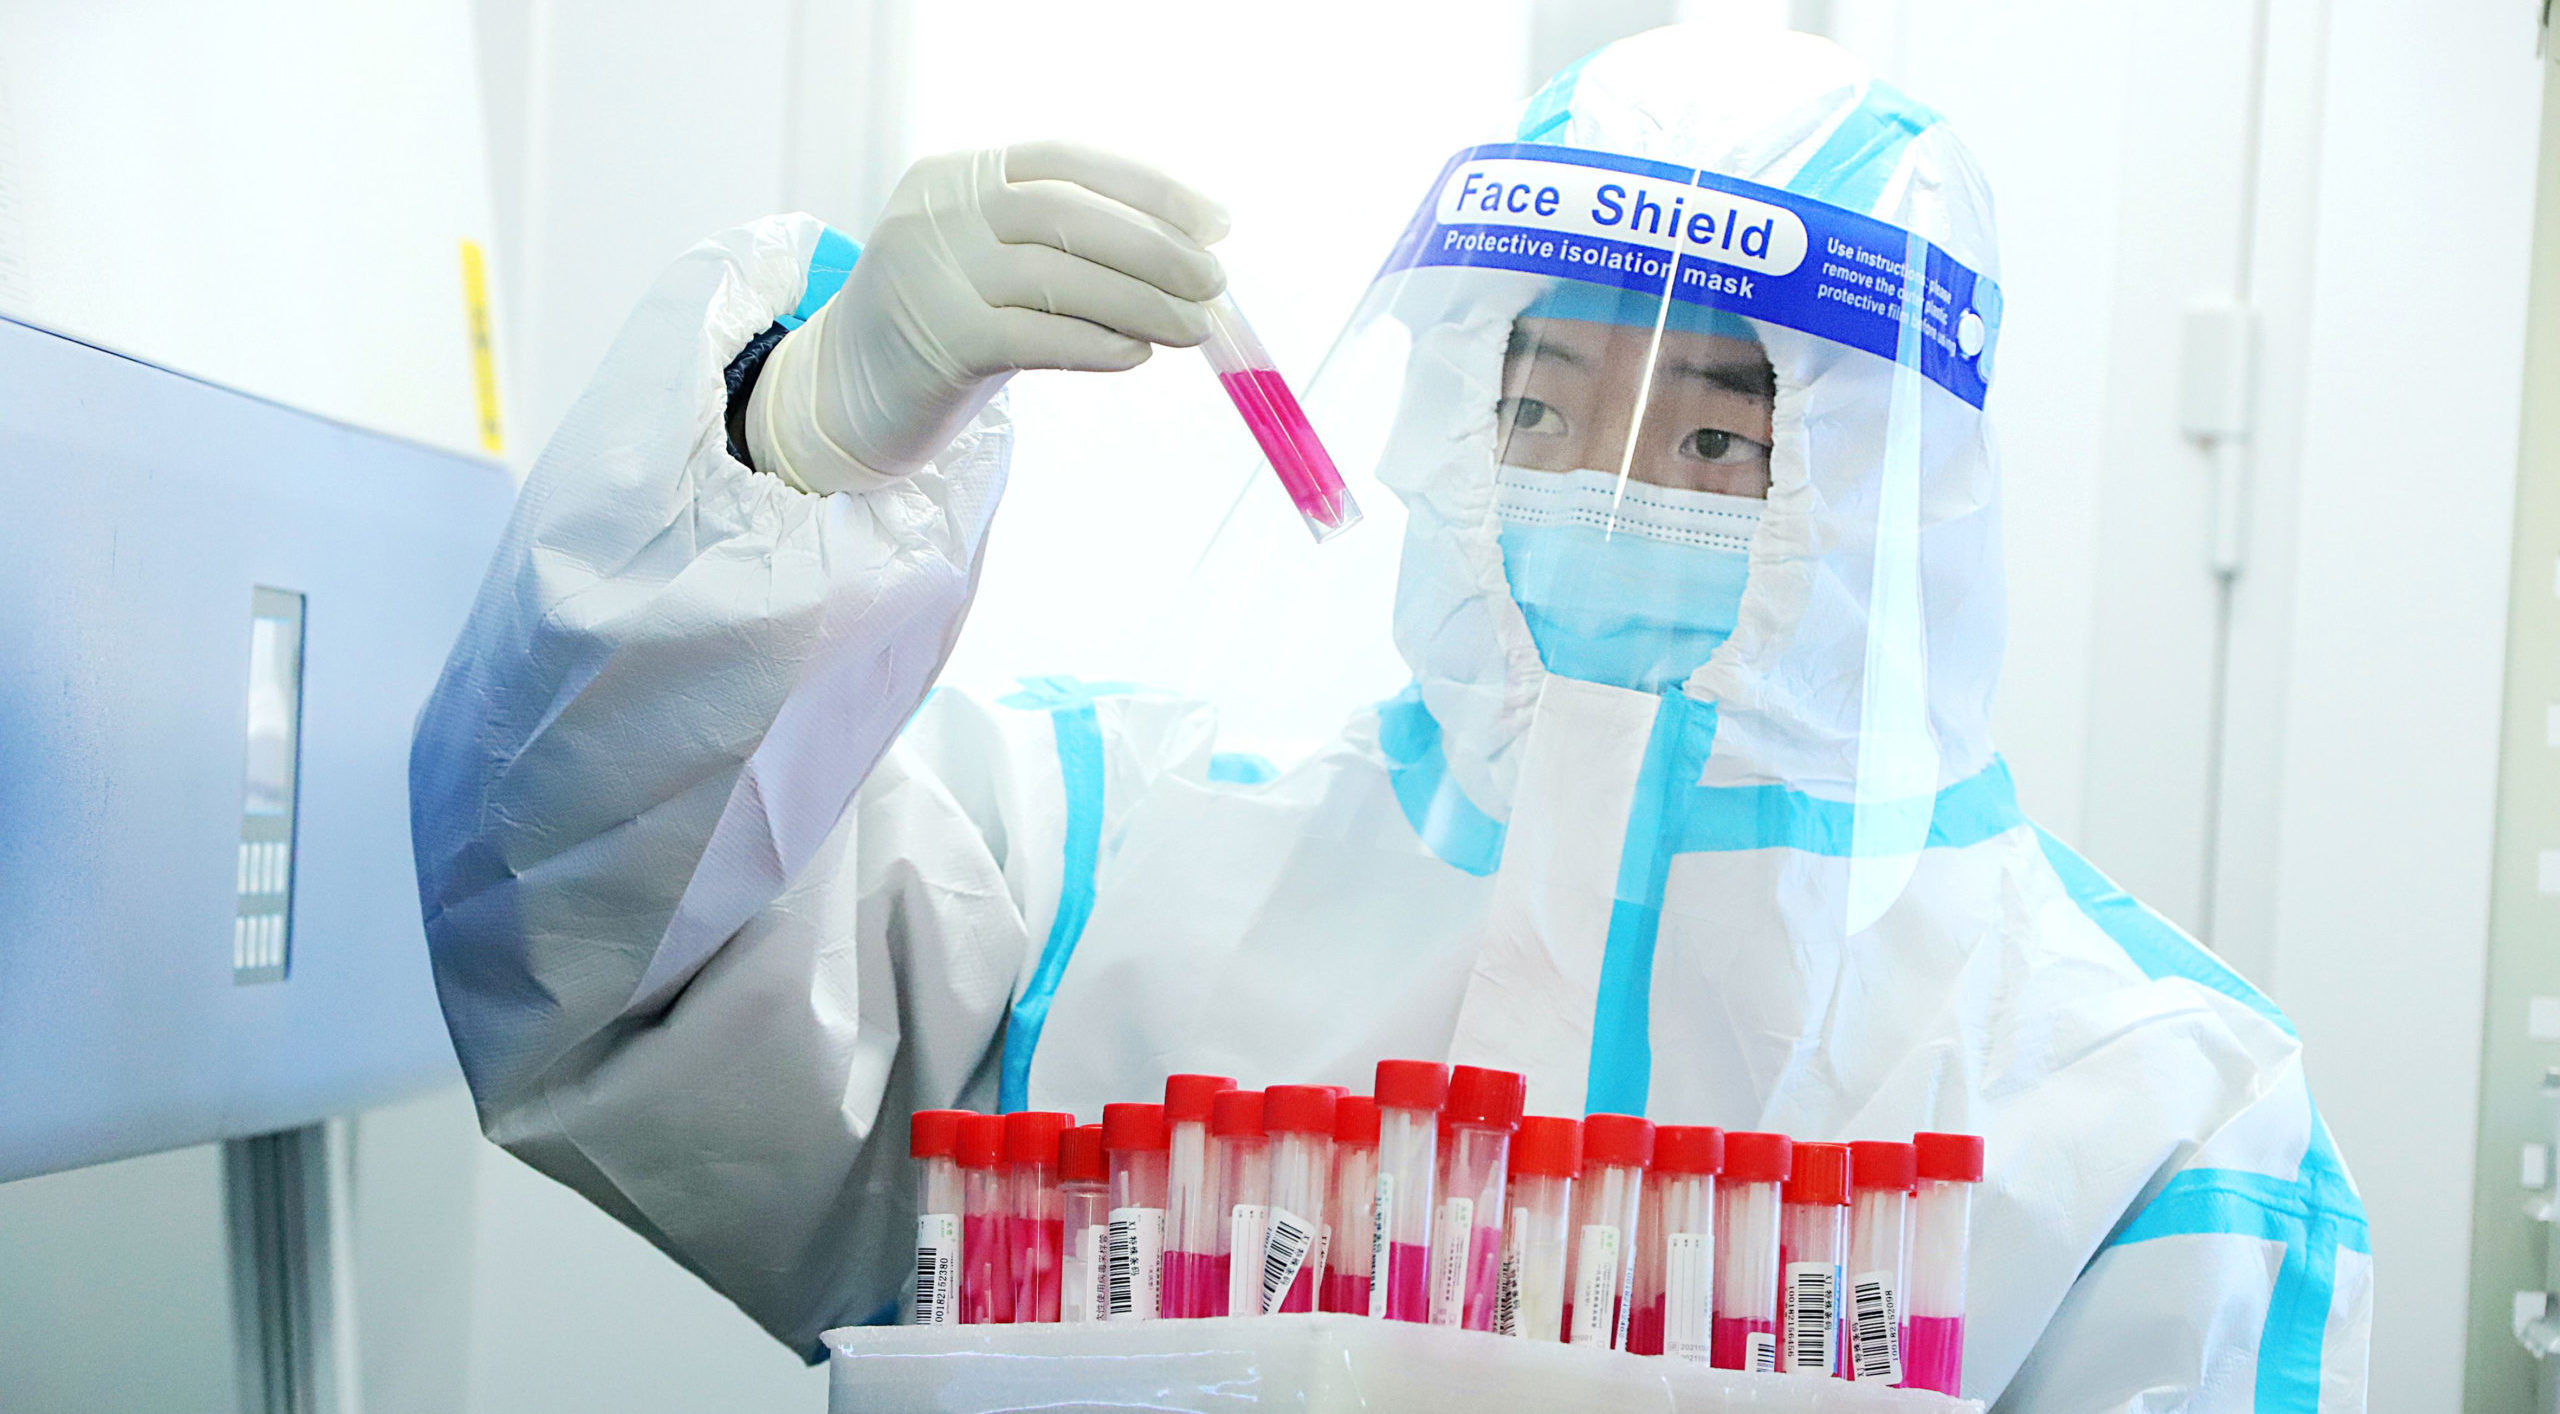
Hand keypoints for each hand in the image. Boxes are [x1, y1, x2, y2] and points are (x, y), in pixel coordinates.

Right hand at [748, 141, 1229, 491]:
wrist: (847, 389)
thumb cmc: (948, 319)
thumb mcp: (995, 256)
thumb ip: (1068, 243)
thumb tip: (1188, 254)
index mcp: (962, 173)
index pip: (1067, 161)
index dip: (1150, 189)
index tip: (1215, 223)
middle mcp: (942, 212)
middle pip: (1067, 214)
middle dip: (1155, 248)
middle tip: (1214, 284)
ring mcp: (933, 273)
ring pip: (1059, 278)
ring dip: (1142, 303)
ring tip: (1195, 328)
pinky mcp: (937, 342)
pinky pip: (1036, 338)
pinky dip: (1097, 346)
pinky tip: (1137, 355)